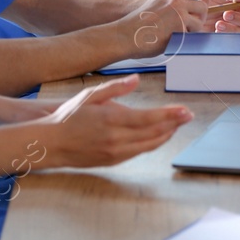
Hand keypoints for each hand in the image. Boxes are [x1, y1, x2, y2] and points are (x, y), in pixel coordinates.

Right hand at [43, 75, 191, 167]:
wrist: (51, 143)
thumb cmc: (69, 116)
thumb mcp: (90, 95)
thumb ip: (115, 87)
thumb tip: (136, 79)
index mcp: (112, 119)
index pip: (149, 118)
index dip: (170, 115)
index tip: (185, 110)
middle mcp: (116, 138)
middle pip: (154, 133)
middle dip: (174, 124)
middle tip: (189, 116)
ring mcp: (115, 152)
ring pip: (149, 144)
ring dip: (166, 135)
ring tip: (178, 125)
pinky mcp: (113, 160)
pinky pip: (139, 152)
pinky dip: (153, 143)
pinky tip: (159, 136)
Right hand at [113, 0, 210, 59]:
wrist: (124, 36)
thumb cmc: (138, 24)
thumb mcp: (156, 3)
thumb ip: (172, 2)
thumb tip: (192, 8)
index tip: (202, 4)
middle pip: (203, 6)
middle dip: (200, 18)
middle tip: (192, 26)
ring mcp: (178, 14)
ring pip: (199, 23)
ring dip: (193, 31)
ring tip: (177, 35)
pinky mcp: (179, 29)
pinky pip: (191, 36)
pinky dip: (185, 40)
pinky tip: (172, 41)